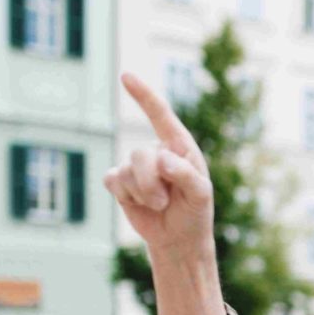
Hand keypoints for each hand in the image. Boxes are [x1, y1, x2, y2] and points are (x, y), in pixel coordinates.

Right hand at [103, 73, 214, 259]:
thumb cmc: (194, 212)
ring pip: (126, 170)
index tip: (126, 76)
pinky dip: (127, 197)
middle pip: (140, 154)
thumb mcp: (200, 195)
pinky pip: (112, 180)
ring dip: (144, 194)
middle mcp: (155, 150)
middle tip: (167, 201)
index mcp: (179, 146)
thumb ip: (186, 175)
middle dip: (152, 183)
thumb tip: (162, 159)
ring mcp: (135, 165)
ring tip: (159, 204)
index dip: (143, 95)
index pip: (160, 115)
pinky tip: (140, 204)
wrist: (178, 238)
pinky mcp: (120, 182)